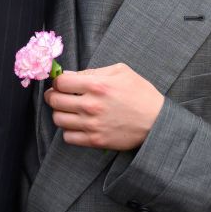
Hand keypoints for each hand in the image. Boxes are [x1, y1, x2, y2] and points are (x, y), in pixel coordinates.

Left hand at [45, 65, 163, 151]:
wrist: (156, 121)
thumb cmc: (140, 93)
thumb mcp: (121, 72)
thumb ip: (94, 71)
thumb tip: (70, 75)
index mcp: (97, 85)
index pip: (60, 82)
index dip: (58, 81)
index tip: (62, 83)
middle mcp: (91, 105)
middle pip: (55, 100)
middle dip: (54, 96)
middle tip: (59, 95)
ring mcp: (91, 125)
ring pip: (58, 119)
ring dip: (60, 113)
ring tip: (69, 110)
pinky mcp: (95, 140)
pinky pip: (68, 137)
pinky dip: (68, 131)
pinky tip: (76, 125)